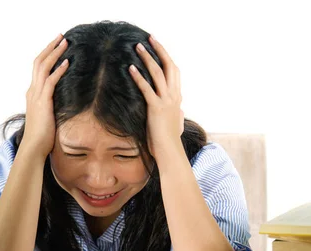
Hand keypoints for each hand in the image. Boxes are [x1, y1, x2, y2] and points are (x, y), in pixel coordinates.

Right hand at [21, 34, 68, 158]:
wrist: (34, 147)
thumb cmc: (42, 136)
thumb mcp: (47, 115)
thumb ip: (52, 105)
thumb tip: (63, 102)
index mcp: (33, 93)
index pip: (38, 68)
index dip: (47, 55)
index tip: (57, 46)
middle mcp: (32, 91)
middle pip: (39, 62)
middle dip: (50, 48)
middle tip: (61, 36)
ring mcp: (36, 95)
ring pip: (44, 67)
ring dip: (55, 53)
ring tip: (65, 43)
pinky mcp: (43, 102)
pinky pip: (51, 81)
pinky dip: (58, 70)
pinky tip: (67, 62)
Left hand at [129, 36, 184, 159]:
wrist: (170, 152)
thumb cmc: (170, 141)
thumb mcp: (177, 125)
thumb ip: (178, 115)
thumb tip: (180, 112)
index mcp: (178, 99)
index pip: (174, 72)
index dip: (167, 58)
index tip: (159, 48)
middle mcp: (174, 96)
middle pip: (168, 66)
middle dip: (159, 50)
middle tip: (150, 38)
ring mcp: (166, 101)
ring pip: (157, 73)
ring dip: (147, 58)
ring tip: (138, 46)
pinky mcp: (156, 108)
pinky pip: (146, 88)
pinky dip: (138, 77)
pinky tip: (130, 68)